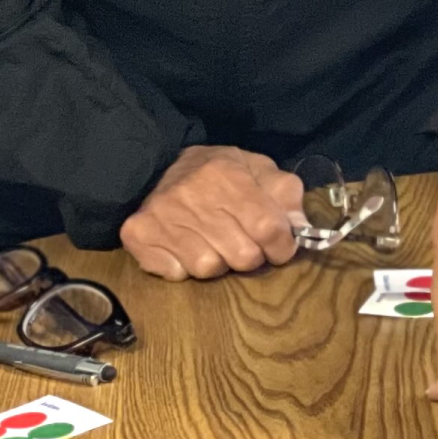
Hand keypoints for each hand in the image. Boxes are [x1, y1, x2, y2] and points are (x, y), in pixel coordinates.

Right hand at [118, 145, 305, 279]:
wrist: (154, 166)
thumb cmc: (214, 172)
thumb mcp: (254, 168)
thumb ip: (283, 192)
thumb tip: (300, 226)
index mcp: (226, 174)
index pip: (268, 228)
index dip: (282, 246)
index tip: (280, 247)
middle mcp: (191, 195)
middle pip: (243, 256)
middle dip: (251, 255)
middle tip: (242, 241)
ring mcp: (161, 217)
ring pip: (209, 268)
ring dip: (216, 261)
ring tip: (211, 241)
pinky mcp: (137, 235)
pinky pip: (176, 273)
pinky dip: (183, 266)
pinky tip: (182, 246)